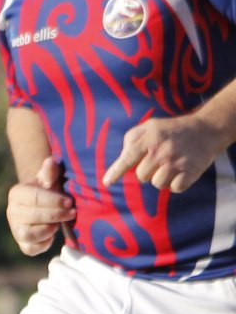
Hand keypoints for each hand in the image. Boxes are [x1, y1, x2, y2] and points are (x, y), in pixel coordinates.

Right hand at [6, 157, 74, 256]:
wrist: (43, 206)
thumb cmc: (49, 190)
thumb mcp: (50, 178)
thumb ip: (51, 172)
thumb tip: (51, 162)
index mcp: (17, 193)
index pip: (34, 198)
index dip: (53, 201)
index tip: (69, 202)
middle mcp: (11, 211)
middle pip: (33, 216)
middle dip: (56, 215)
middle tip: (72, 212)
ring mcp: (15, 229)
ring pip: (29, 234)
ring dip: (48, 229)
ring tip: (60, 224)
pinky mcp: (22, 244)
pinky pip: (31, 249)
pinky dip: (44, 244)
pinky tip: (53, 235)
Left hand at [102, 113, 228, 193]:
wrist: (207, 130)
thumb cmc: (172, 130)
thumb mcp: (150, 125)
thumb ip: (132, 138)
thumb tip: (122, 158)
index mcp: (149, 138)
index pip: (128, 158)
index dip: (115, 172)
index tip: (106, 183)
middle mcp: (162, 151)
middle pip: (141, 176)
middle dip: (147, 171)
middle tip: (159, 160)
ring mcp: (177, 163)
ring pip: (156, 184)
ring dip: (161, 178)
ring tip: (170, 165)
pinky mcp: (191, 172)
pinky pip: (174, 188)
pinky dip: (176, 184)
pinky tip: (181, 172)